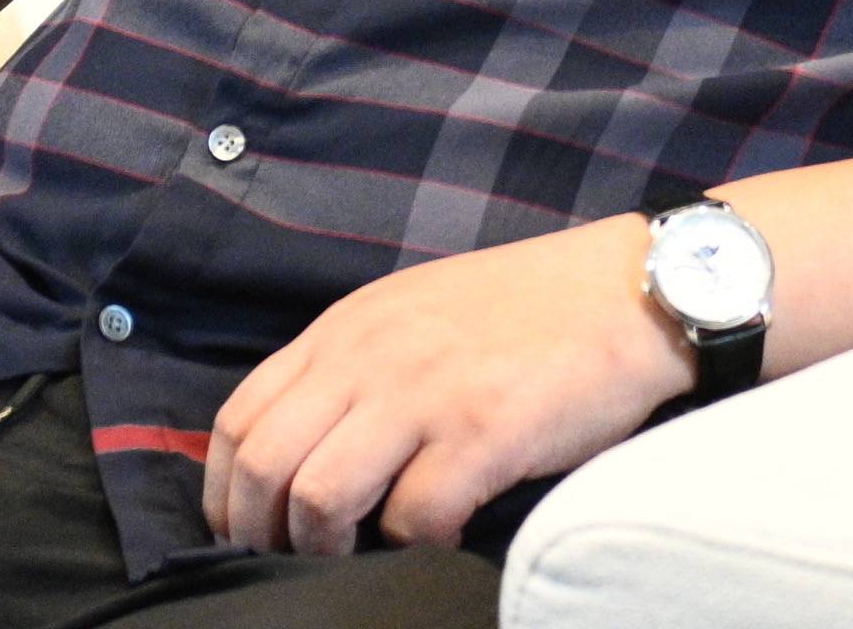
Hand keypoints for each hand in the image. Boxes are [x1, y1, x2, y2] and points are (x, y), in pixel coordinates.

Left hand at [202, 213, 695, 556]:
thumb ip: (355, 364)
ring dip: (325, 548)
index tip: (242, 528)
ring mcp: (424, 394)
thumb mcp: (414, 312)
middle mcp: (370, 356)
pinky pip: (414, 519)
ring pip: (319, 498)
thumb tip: (309, 446)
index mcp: (346, 328)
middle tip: (288, 561)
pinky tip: (445, 534)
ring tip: (356, 557)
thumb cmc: (526, 310)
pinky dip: (417, 546)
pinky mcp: (483, 434)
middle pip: (264, 464)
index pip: (239, 415)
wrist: (629, 290)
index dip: (224, 489)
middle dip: (260, 533)